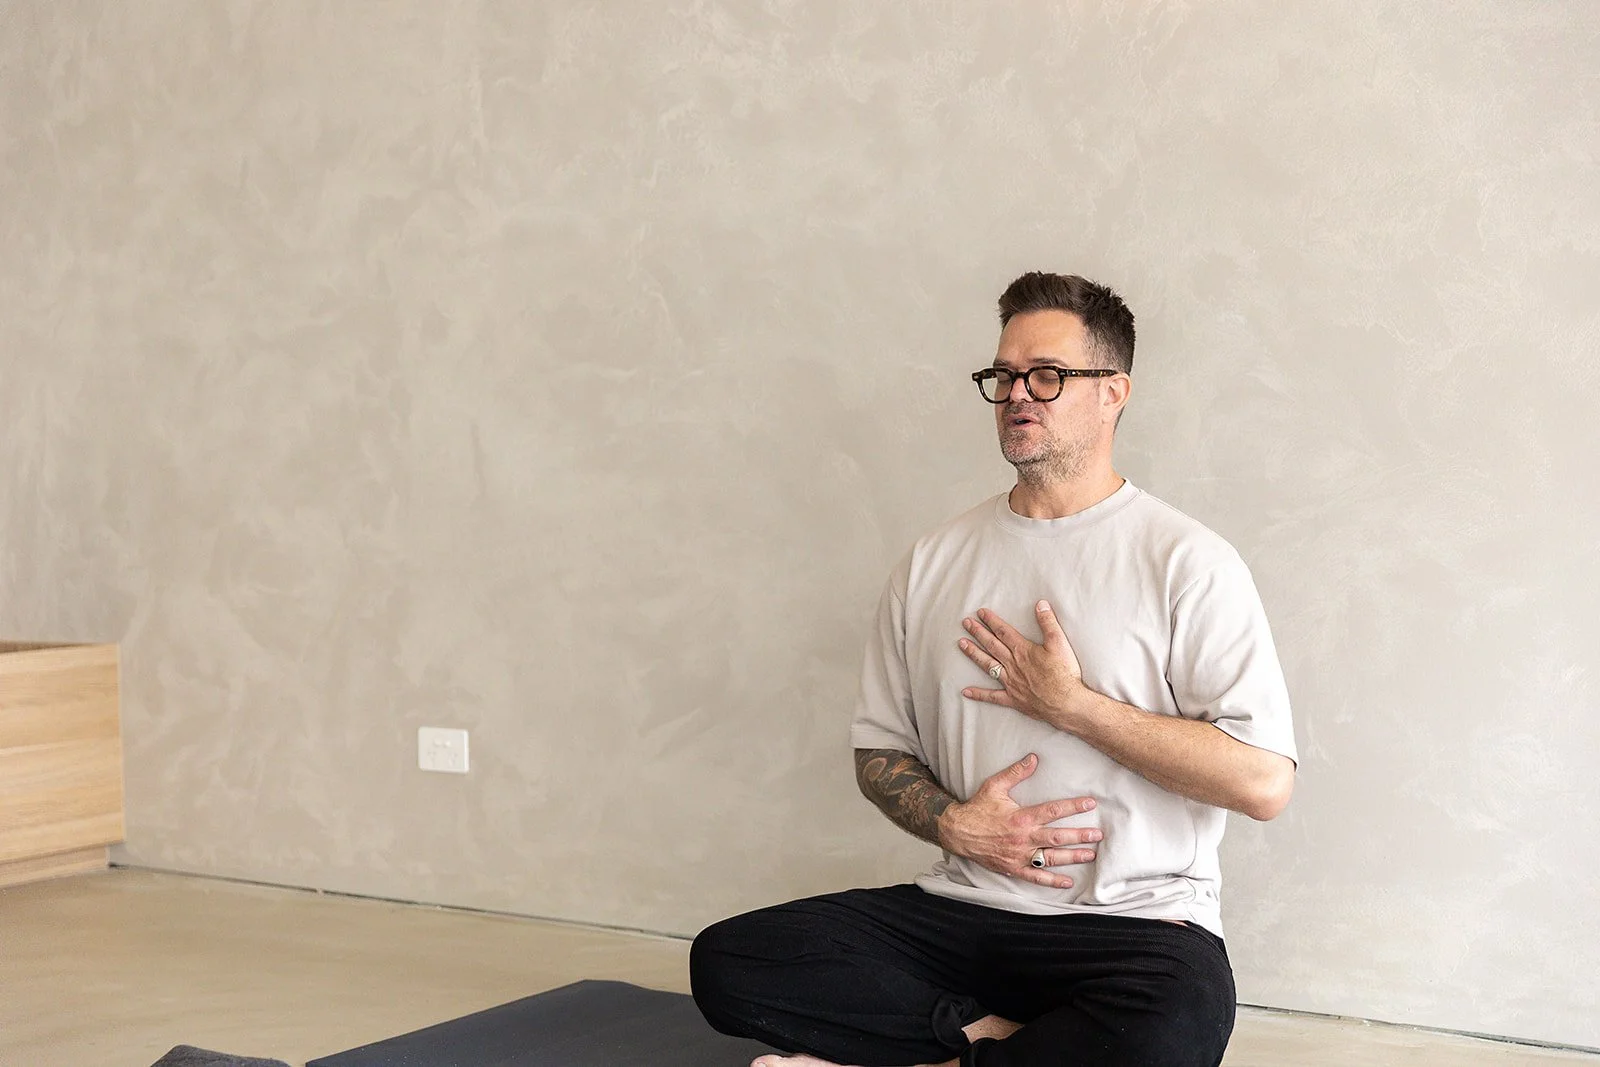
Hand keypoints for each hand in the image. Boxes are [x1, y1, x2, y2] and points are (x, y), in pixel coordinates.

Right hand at [937, 753, 1099, 888]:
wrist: (957, 832)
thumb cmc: (977, 808)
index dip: (1073, 806)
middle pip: (1057, 837)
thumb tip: (1033, 758)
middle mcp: (1023, 838)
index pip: (1052, 811)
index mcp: (1021, 817)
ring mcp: (1019, 855)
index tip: (1090, 803)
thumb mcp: (994, 786)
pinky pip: (1035, 877)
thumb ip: (1015, 773)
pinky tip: (1067, 881)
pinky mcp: (1013, 868)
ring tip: (1090, 854)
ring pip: (1050, 858)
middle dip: (1080, 836)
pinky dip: (1051, 881)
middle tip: (1098, 835)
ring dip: (1072, 857)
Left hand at [959, 600, 1087, 728]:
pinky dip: (979, 694)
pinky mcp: (1012, 699)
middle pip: (992, 645)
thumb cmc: (1064, 674)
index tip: (980, 613)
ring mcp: (1010, 682)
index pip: (1003, 631)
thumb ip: (1049, 622)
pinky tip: (966, 691)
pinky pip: (992, 697)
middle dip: (978, 632)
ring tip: (962, 644)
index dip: (991, 621)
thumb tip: (1041, 604)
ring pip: (988, 665)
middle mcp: (1012, 665)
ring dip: (974, 654)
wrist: (1066, 703)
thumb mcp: (1059, 643)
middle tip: (966, 623)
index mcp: (1022, 650)